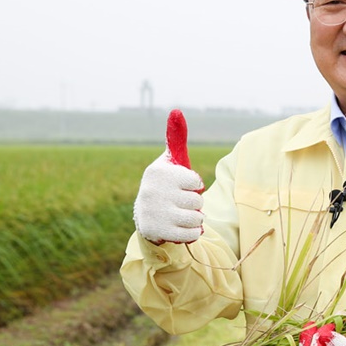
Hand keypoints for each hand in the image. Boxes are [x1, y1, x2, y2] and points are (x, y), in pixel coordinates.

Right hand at [132, 110, 203, 244]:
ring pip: (197, 218)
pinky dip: (192, 233)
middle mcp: (153, 191)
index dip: (194, 186)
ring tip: (182, 215)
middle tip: (181, 203)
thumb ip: (176, 138)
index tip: (182, 186)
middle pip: (198, 201)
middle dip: (195, 204)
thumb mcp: (171, 161)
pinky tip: (182, 227)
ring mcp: (154, 212)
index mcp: (158, 172)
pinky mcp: (157, 232)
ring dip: (195, 219)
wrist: (147, 216)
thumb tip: (176, 110)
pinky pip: (191, 235)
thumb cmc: (166, 184)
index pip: (196, 182)